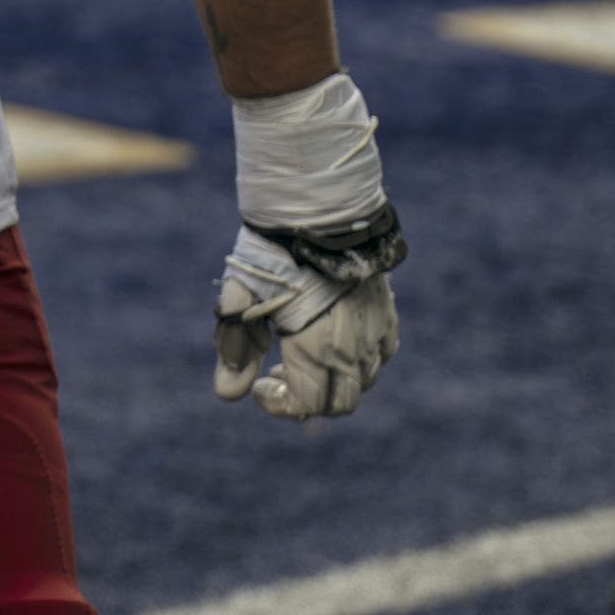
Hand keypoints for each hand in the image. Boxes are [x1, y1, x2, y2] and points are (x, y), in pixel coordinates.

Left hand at [214, 225, 400, 418]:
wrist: (319, 210)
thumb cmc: (273, 254)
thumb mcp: (242, 301)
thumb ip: (235, 350)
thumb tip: (228, 395)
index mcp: (317, 347)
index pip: (306, 404)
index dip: (279, 404)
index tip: (259, 381)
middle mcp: (354, 347)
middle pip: (340, 404)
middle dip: (307, 399)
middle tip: (278, 371)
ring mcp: (376, 330)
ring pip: (364, 381)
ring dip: (333, 382)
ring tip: (301, 354)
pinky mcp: (387, 312)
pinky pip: (382, 354)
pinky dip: (361, 362)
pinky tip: (333, 341)